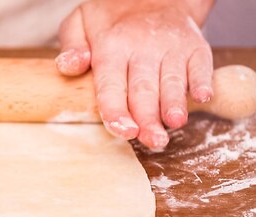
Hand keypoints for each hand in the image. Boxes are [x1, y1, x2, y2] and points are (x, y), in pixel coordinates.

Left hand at [56, 0, 214, 150]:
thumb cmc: (111, 18)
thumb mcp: (80, 22)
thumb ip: (71, 45)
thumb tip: (68, 66)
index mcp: (111, 47)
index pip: (112, 85)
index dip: (117, 111)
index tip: (123, 131)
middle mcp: (142, 48)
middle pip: (144, 90)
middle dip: (148, 118)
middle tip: (152, 141)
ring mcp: (171, 47)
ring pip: (172, 81)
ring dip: (175, 103)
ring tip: (174, 123)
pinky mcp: (195, 46)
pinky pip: (201, 65)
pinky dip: (203, 81)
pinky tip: (203, 97)